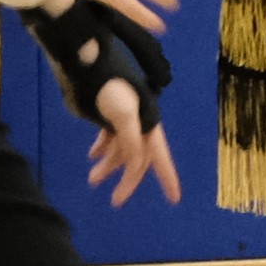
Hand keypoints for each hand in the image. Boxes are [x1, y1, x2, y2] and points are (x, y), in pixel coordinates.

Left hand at [83, 77, 182, 206]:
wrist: (90, 63)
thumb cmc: (110, 87)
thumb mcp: (123, 115)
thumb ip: (129, 141)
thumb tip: (133, 162)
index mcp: (148, 126)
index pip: (159, 157)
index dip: (168, 178)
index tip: (175, 199)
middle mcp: (140, 126)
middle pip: (137, 161)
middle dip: (127, 181)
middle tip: (116, 201)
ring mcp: (124, 122)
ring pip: (120, 151)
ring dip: (108, 167)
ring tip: (92, 180)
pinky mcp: (109, 116)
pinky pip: (108, 139)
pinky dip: (101, 149)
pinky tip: (92, 156)